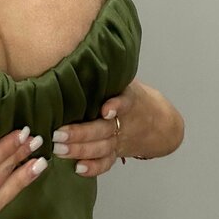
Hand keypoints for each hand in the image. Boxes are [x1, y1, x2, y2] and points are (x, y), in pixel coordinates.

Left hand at [51, 78, 183, 175]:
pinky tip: (78, 169)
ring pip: (101, 148)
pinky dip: (94, 168)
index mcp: (129, 101)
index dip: (116, 106)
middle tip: (58, 134)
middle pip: (104, 130)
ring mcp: (120, 140)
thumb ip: (106, 72)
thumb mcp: (126, 80)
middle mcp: (124, 122)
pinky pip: (107, 163)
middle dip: (81, 134)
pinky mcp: (117, 152)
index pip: (124, 103)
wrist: (160, 122)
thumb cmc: (134, 95)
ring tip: (59, 150)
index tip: (105, 109)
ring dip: (80, 150)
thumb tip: (77, 50)